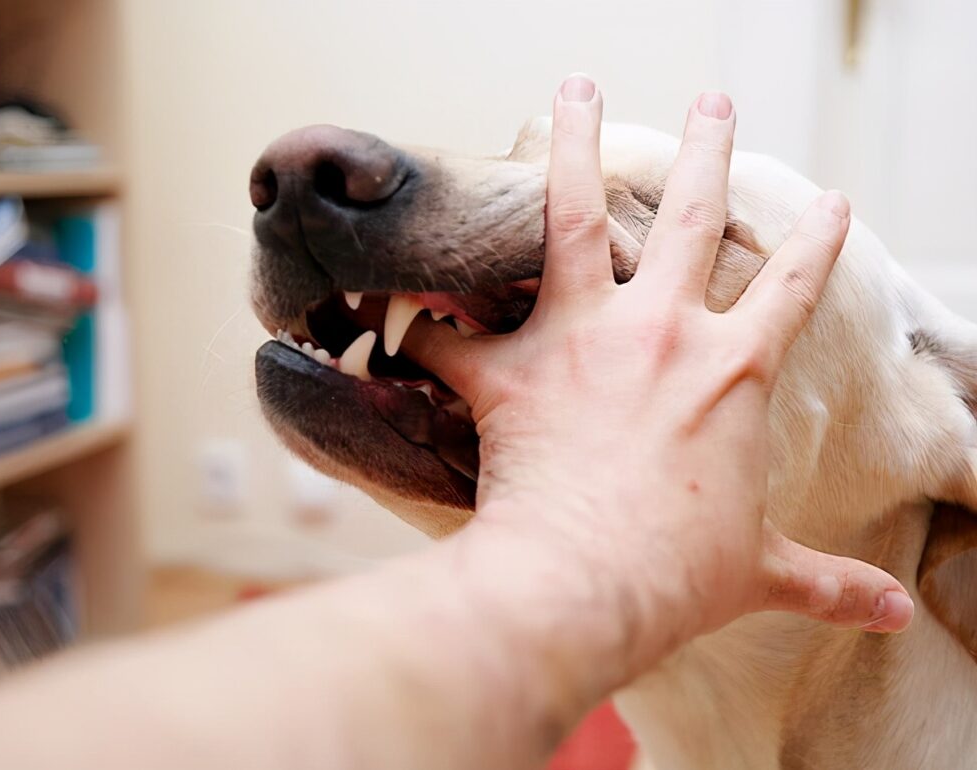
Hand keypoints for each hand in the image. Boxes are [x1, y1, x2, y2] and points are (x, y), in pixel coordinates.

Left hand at [408, 76, 912, 674]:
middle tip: (714, 101)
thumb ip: (826, 583)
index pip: (792, 288)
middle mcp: (659, 332)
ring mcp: (579, 339)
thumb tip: (895, 617)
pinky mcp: (508, 370)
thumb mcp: (763, 573)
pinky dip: (423, 323)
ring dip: (573, 146)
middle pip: (690, 216)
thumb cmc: (678, 579)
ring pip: (572, 214)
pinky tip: (396, 302)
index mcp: (732, 372)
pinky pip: (449, 336)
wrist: (590, 587)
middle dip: (708, 152)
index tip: (834, 203)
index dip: (818, 243)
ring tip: (573, 89)